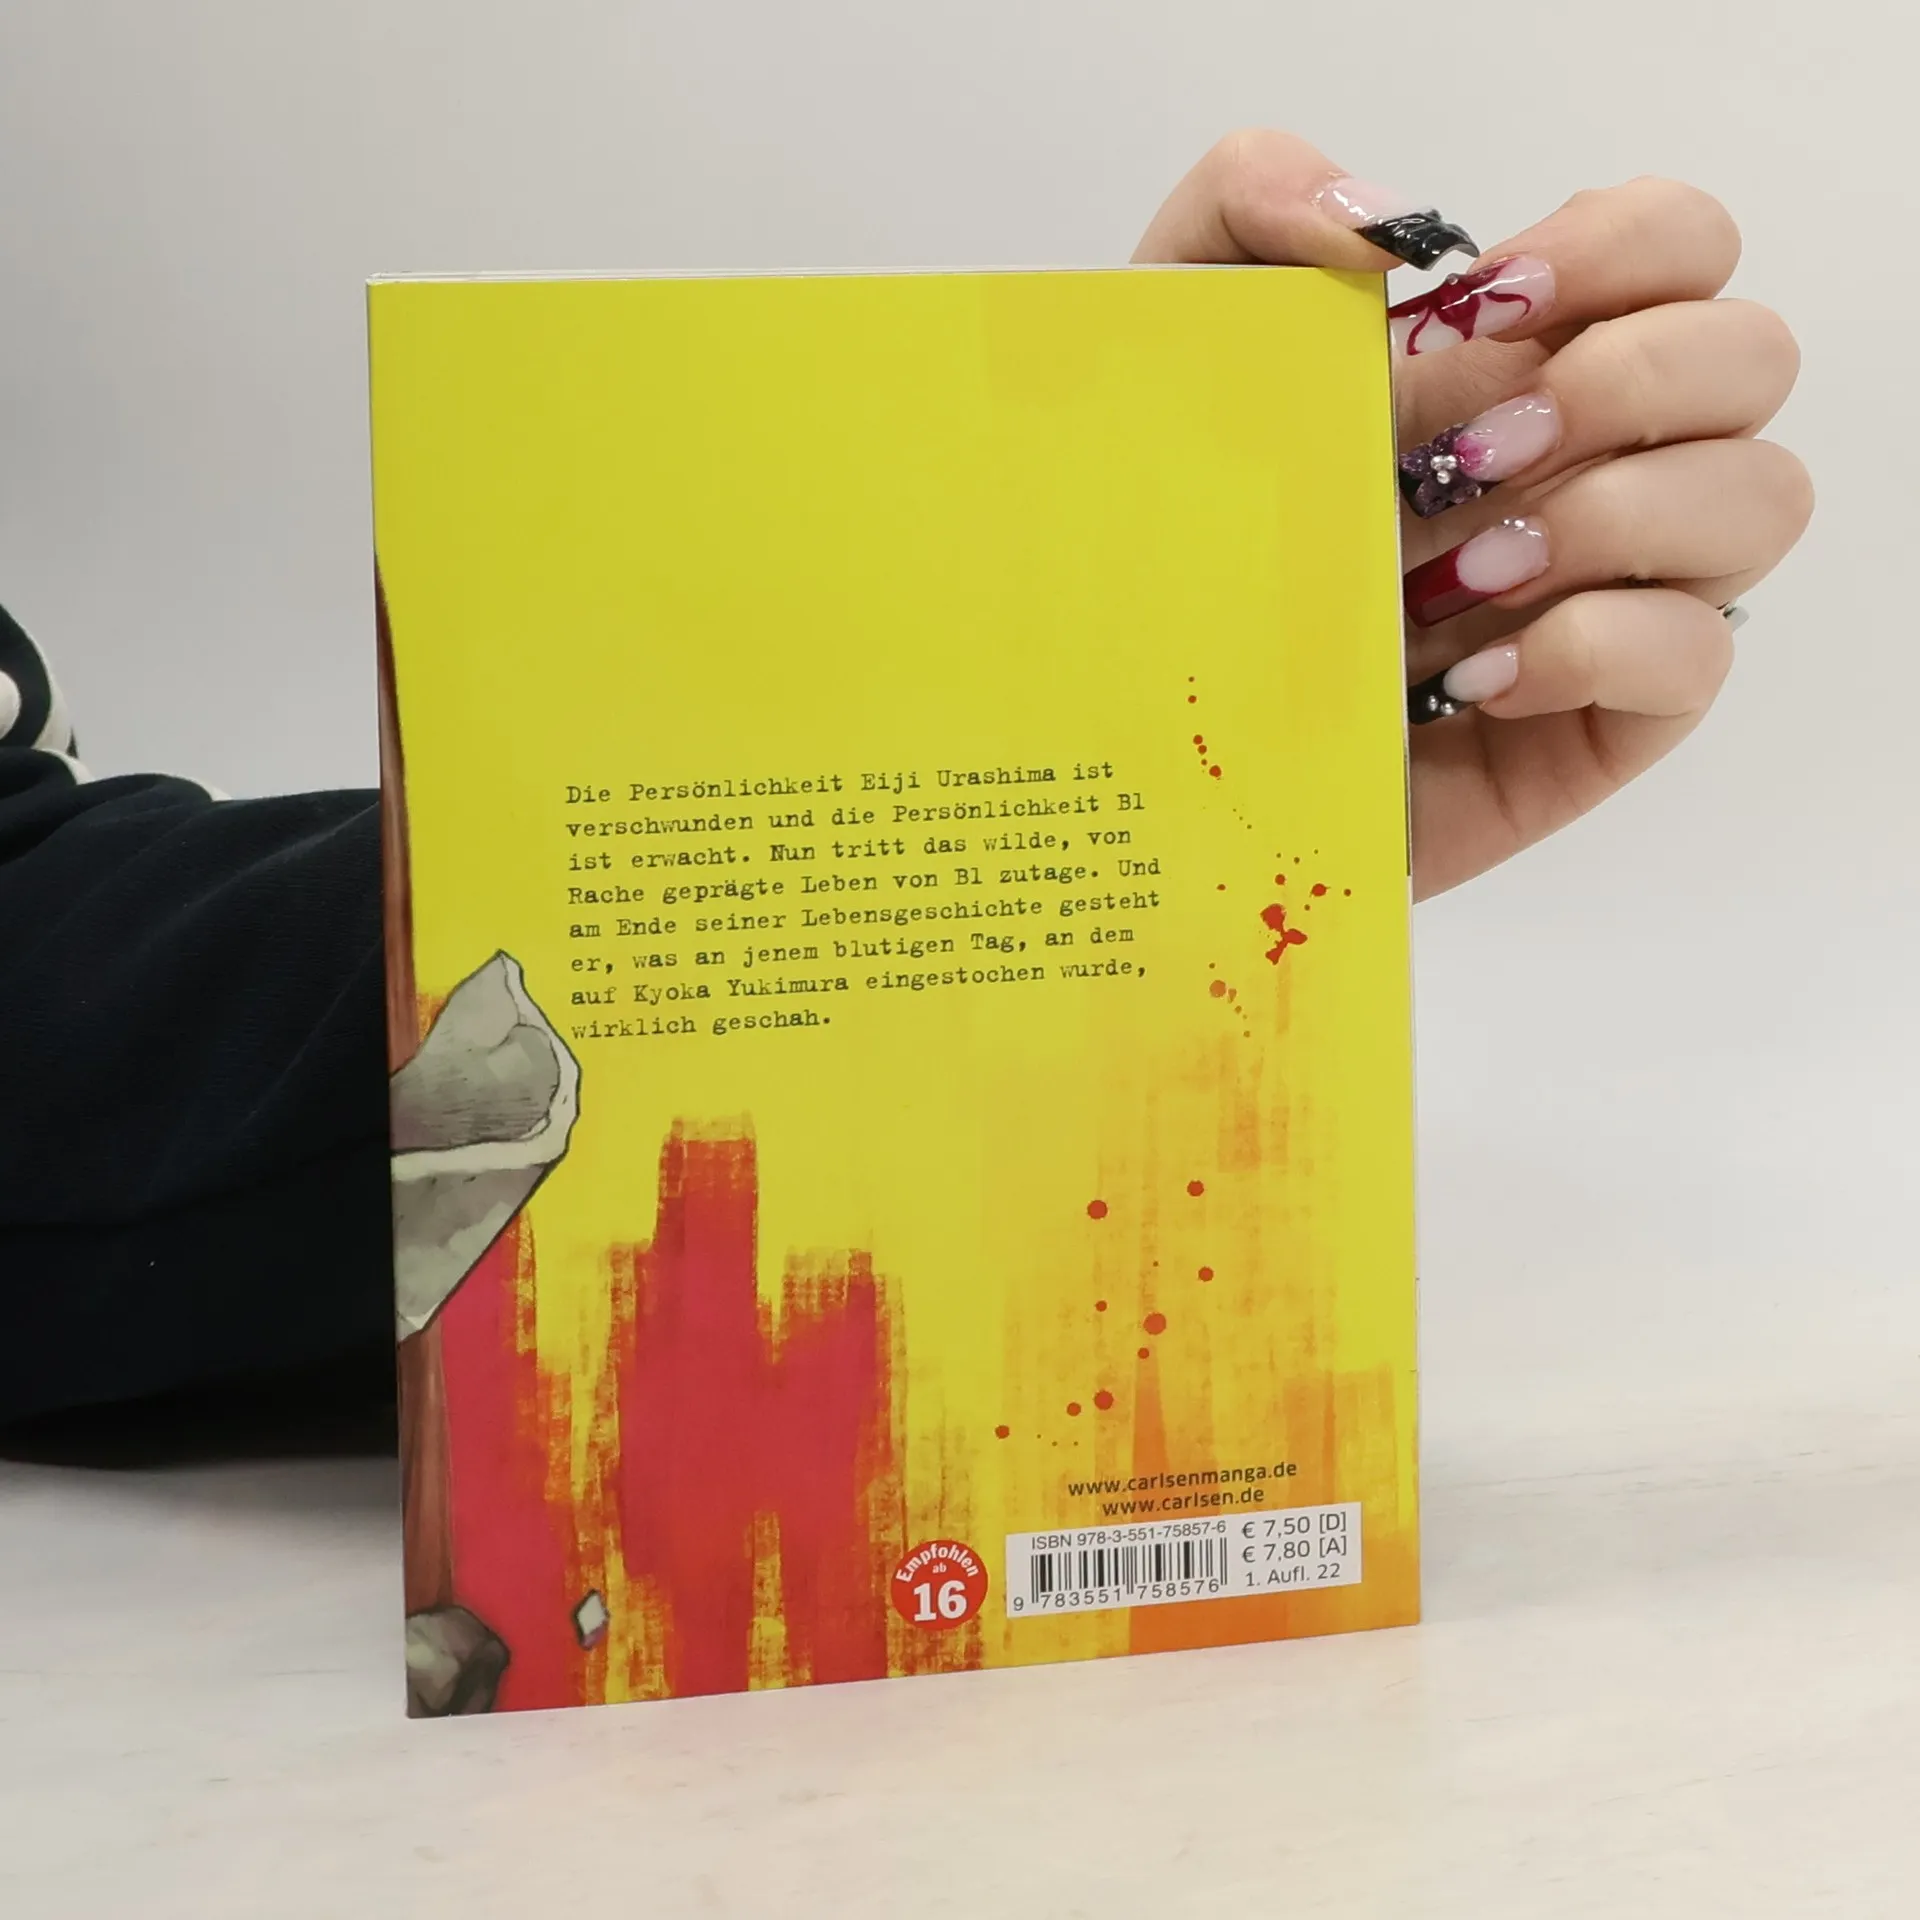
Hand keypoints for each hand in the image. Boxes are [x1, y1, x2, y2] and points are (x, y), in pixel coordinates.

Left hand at [1135, 132, 1810, 898]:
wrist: (1152, 727)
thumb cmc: (1173, 539)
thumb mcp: (1168, 345)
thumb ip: (1246, 204)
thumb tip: (1380, 223)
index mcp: (1517, 361)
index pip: (1679, 248)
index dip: (1626, 247)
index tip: (1487, 305)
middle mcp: (1592, 461)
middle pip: (1752, 358)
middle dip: (1626, 383)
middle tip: (1467, 453)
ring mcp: (1611, 589)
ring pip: (1761, 499)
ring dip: (1619, 513)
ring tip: (1460, 572)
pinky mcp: (1601, 717)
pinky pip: (1698, 655)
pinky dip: (1595, 647)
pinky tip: (1471, 674)